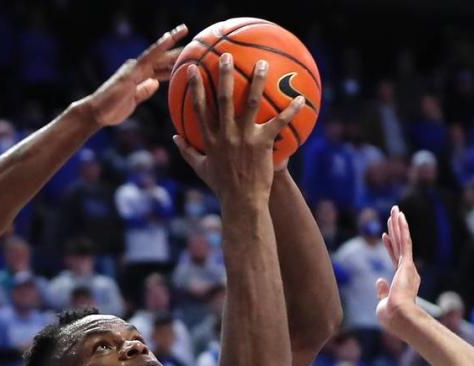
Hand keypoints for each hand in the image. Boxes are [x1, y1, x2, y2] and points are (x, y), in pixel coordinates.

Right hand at [81, 25, 187, 126]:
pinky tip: (168, 38)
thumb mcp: (134, 101)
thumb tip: (155, 83)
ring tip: (183, 29)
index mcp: (140, 77)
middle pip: (161, 58)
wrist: (96, 113)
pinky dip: (159, 47)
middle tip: (194, 39)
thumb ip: (144, 91)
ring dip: (170, 41)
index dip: (174, 62)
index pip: (161, 69)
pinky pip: (148, 57)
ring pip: (157, 53)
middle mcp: (137, 69)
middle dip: (176, 50)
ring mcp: (134, 68)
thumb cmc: (112, 110)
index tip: (189, 58)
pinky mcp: (131, 71)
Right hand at [173, 54, 304, 203]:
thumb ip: (187, 151)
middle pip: (224, 98)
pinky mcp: (263, 144)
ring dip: (257, 81)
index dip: (195, 87)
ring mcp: (245, 137)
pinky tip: (299, 98)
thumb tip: (175, 137)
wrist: (242, 202)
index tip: (192, 68)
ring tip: (263, 64)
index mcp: (211, 139)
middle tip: (225, 55)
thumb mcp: (200, 168)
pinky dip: (290, 110)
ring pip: (252, 103)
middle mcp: (226, 134)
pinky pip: (278, 122)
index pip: (199, 108)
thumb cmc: (222, 187)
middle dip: (224, 74)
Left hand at [376, 206, 421, 334]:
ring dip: (399, 224)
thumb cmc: (391, 316)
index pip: (395, 258)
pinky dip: (403, 229)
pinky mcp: (407, 264)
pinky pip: (405, 242)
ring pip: (403, 240)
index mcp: (403, 281)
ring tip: (396, 210)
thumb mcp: (384, 303)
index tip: (385, 235)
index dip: (390, 245)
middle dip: (396, 229)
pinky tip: (400, 216)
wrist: (399, 318)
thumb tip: (379, 280)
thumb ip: (382, 291)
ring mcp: (407, 267)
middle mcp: (407, 271)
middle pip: (400, 245)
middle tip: (395, 214)